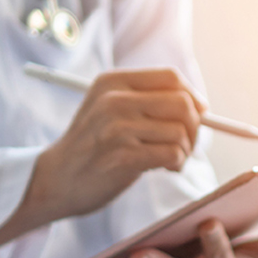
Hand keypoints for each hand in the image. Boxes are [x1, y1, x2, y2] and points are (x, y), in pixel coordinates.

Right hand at [30, 68, 207, 221]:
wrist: (56, 180)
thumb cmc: (93, 147)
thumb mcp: (109, 109)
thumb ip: (147, 101)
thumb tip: (201, 106)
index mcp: (112, 81)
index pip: (171, 77)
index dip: (192, 96)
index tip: (196, 115)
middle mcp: (114, 100)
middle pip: (182, 103)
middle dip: (194, 127)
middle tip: (185, 144)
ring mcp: (117, 128)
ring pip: (181, 132)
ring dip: (185, 151)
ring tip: (170, 160)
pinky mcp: (123, 157)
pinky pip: (173, 154)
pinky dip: (177, 164)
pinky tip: (164, 169)